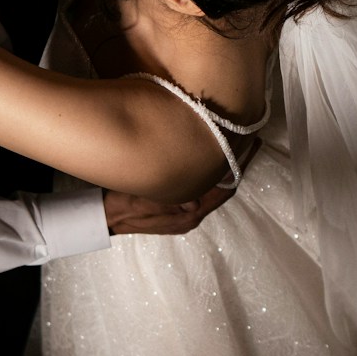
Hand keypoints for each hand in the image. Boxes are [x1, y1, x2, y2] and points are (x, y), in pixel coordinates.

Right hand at [102, 138, 259, 235]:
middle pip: (222, 186)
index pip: (225, 189)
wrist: (103, 216)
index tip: (253, 144)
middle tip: (247, 139)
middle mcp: (191, 214)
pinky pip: (199, 187)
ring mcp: (183, 211)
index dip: (241, 165)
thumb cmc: (123, 204)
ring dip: (221, 166)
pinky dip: (207, 172)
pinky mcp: (175, 206)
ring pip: (211, 186)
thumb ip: (172, 198)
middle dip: (235, 163)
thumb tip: (195, 198)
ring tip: (232, 143)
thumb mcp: (146, 199)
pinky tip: (206, 157)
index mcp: (189, 214)